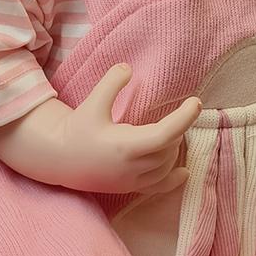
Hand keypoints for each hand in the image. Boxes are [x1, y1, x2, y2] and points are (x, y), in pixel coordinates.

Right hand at [58, 62, 202, 195]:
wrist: (60, 159)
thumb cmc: (77, 130)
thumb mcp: (92, 103)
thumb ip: (110, 83)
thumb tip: (128, 68)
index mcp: (125, 145)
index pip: (165, 133)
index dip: (184, 118)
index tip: (196, 101)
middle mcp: (132, 166)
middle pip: (169, 148)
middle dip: (178, 129)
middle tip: (179, 112)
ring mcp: (131, 180)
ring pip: (166, 165)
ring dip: (174, 147)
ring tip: (172, 130)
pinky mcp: (129, 187)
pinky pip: (158, 188)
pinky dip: (174, 179)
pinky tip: (184, 172)